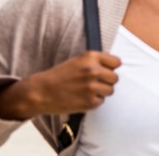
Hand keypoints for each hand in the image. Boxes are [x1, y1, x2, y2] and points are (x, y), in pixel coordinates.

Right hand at [0, 51, 121, 119]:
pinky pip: (101, 101)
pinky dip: (94, 101)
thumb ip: (95, 61)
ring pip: (110, 90)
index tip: (107, 70)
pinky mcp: (90, 102)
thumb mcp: (77, 61)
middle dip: (107, 81)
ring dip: (102, 91)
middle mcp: (94, 71)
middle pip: (115, 78)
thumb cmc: (58, 76)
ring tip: (88, 90)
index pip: (116, 62)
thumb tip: (113, 65)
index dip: (111, 67)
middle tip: (95, 83)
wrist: (41, 92)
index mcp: (91, 57)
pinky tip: (83, 98)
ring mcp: (93, 87)